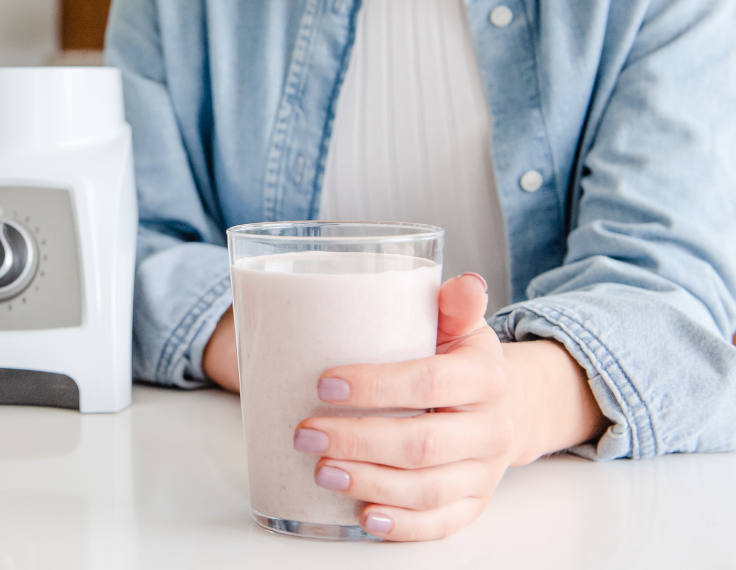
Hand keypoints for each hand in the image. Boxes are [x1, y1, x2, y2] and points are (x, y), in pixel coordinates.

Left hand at [292, 273, 607, 540]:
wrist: (504, 405)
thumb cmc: (458, 361)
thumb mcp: (458, 326)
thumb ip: (451, 305)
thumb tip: (461, 283)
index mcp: (484, 376)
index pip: (430, 383)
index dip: (376, 387)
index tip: (324, 385)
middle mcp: (491, 428)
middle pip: (422, 443)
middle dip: (357, 441)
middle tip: (304, 433)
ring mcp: (484, 471)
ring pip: (428, 489)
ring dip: (370, 483)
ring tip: (321, 471)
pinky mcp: (473, 503)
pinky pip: (442, 523)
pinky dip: (403, 525)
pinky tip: (365, 516)